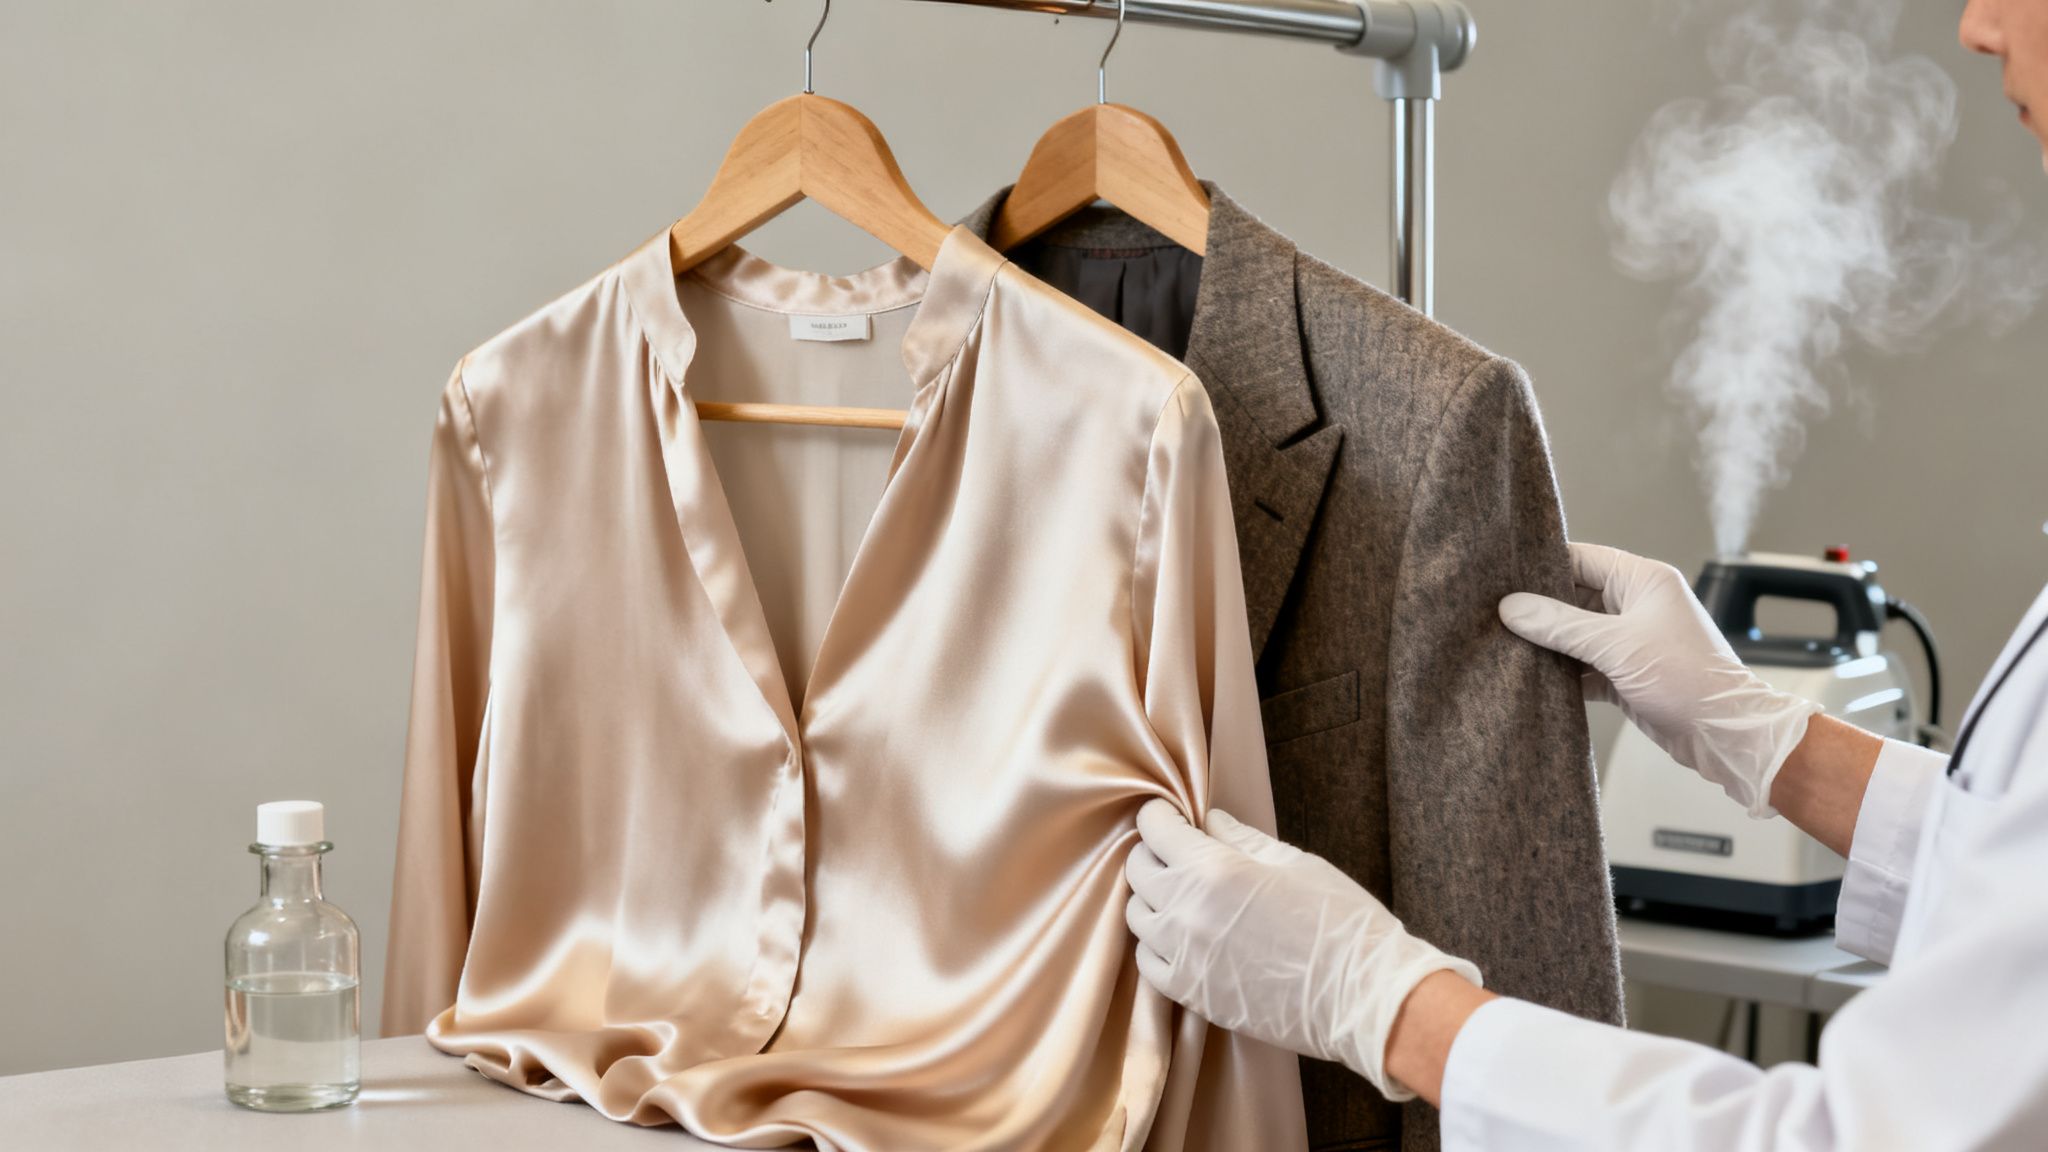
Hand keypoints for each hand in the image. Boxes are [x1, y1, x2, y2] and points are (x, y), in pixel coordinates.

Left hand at [1123, 799, 1481, 1100]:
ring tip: (1182, 895)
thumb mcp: (1295, 863)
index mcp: (1214, 869)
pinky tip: (1182, 937)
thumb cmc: (1340, 921)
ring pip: (1137, 916)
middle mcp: (1187, 911)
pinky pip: (1148, 963)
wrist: (1363, 996)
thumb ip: (1243, 838)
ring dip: (1153, 899)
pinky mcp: (1192, 994)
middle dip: (1153, 852)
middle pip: (1137, 869)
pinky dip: (1156, 944)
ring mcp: (1185, 957)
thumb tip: (1211, 821)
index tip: (1170, 816)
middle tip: (1178, 852)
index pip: (1154, 828)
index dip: (1160, 815)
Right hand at [1498, 542, 1821, 817]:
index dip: (1542, 566)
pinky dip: (1562, 672)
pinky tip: (1532, 678)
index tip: (1502, 577)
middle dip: (1540, 608)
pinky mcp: (1626, 673)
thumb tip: (1511, 608)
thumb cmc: (1687, 678)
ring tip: (1506, 646)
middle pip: (1574, 596)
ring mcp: (1632, 640)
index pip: (1582, 558)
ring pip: (1577, 633)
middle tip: (1495, 615)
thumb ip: (1560, 625)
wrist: (1724, 734)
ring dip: (1549, 643)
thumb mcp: (1616, 646)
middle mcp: (1637, 605)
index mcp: (1643, 580)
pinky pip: (1584, 664)